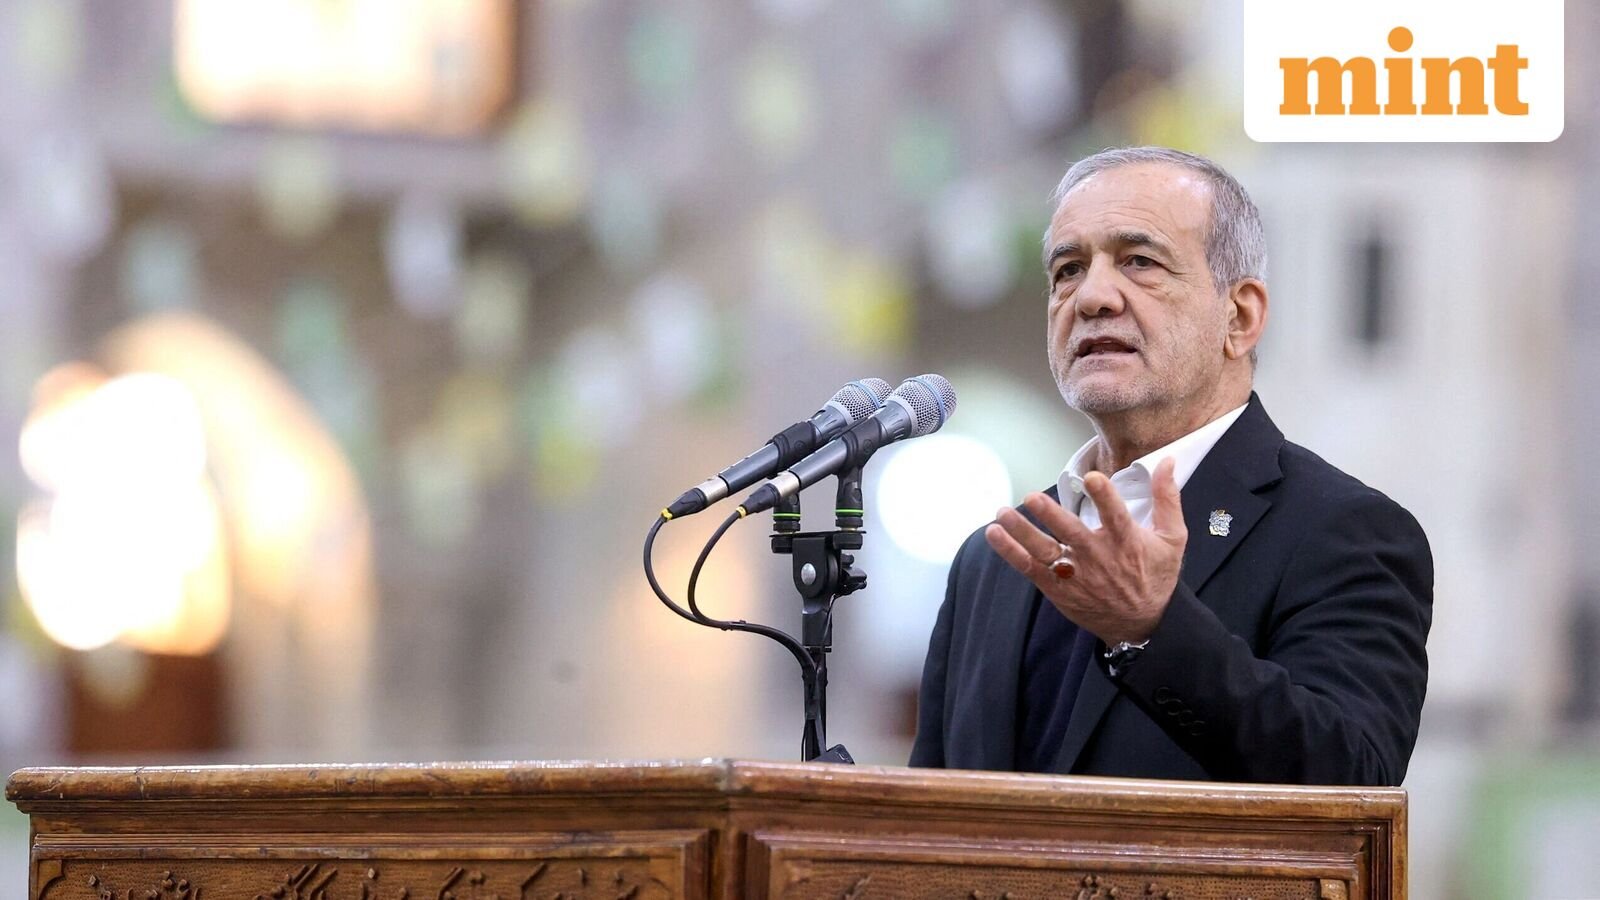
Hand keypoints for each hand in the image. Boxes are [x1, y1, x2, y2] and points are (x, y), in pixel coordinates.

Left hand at [985, 457, 1186, 644]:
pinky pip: (1030, 568)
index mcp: (1126, 541)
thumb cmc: (1156, 576)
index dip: (1104, 496)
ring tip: (1003, 512)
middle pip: (1071, 534)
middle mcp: (1098, 557)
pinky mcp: (1058, 588)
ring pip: (1045, 551)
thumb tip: (1167, 461)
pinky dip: (1011, 552)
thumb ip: (1167, 498)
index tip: (1091, 478)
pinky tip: (994, 533)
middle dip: (1051, 515)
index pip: (1116, 516)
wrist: (1142, 624)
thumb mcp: (1172, 538)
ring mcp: (1076, 574)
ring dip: (1022, 532)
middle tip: (1032, 498)